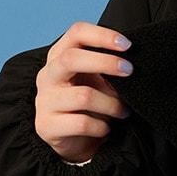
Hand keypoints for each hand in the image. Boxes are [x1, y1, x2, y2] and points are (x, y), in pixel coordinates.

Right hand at [35, 22, 134, 164]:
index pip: (75, 33)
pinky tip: (106, 128)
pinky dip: (102, 127)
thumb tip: (131, 62)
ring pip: (83, 96)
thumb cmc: (88, 105)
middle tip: (129, 71)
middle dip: (105, 63)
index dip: (102, 35)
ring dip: (111, 104)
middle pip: (71, 58)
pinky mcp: (47, 126)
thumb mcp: (98, 81)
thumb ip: (107, 68)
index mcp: (59, 57)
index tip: (127, 45)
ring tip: (123, 111)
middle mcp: (47, 75)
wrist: (73, 142)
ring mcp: (44, 101)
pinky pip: (82, 123)